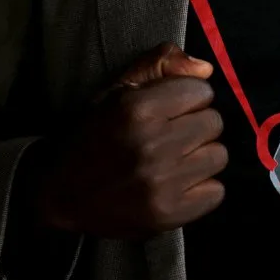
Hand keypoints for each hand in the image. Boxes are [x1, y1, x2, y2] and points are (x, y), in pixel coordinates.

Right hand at [31, 42, 226, 238]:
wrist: (60, 194)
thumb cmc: (95, 136)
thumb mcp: (117, 91)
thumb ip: (160, 65)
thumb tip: (206, 69)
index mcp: (136, 109)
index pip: (203, 91)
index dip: (188, 99)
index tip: (171, 111)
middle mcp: (151, 145)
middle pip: (214, 123)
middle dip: (196, 127)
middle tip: (172, 138)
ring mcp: (161, 183)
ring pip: (218, 156)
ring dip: (201, 158)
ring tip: (174, 162)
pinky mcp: (168, 214)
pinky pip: (216, 192)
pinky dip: (201, 190)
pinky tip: (178, 186)